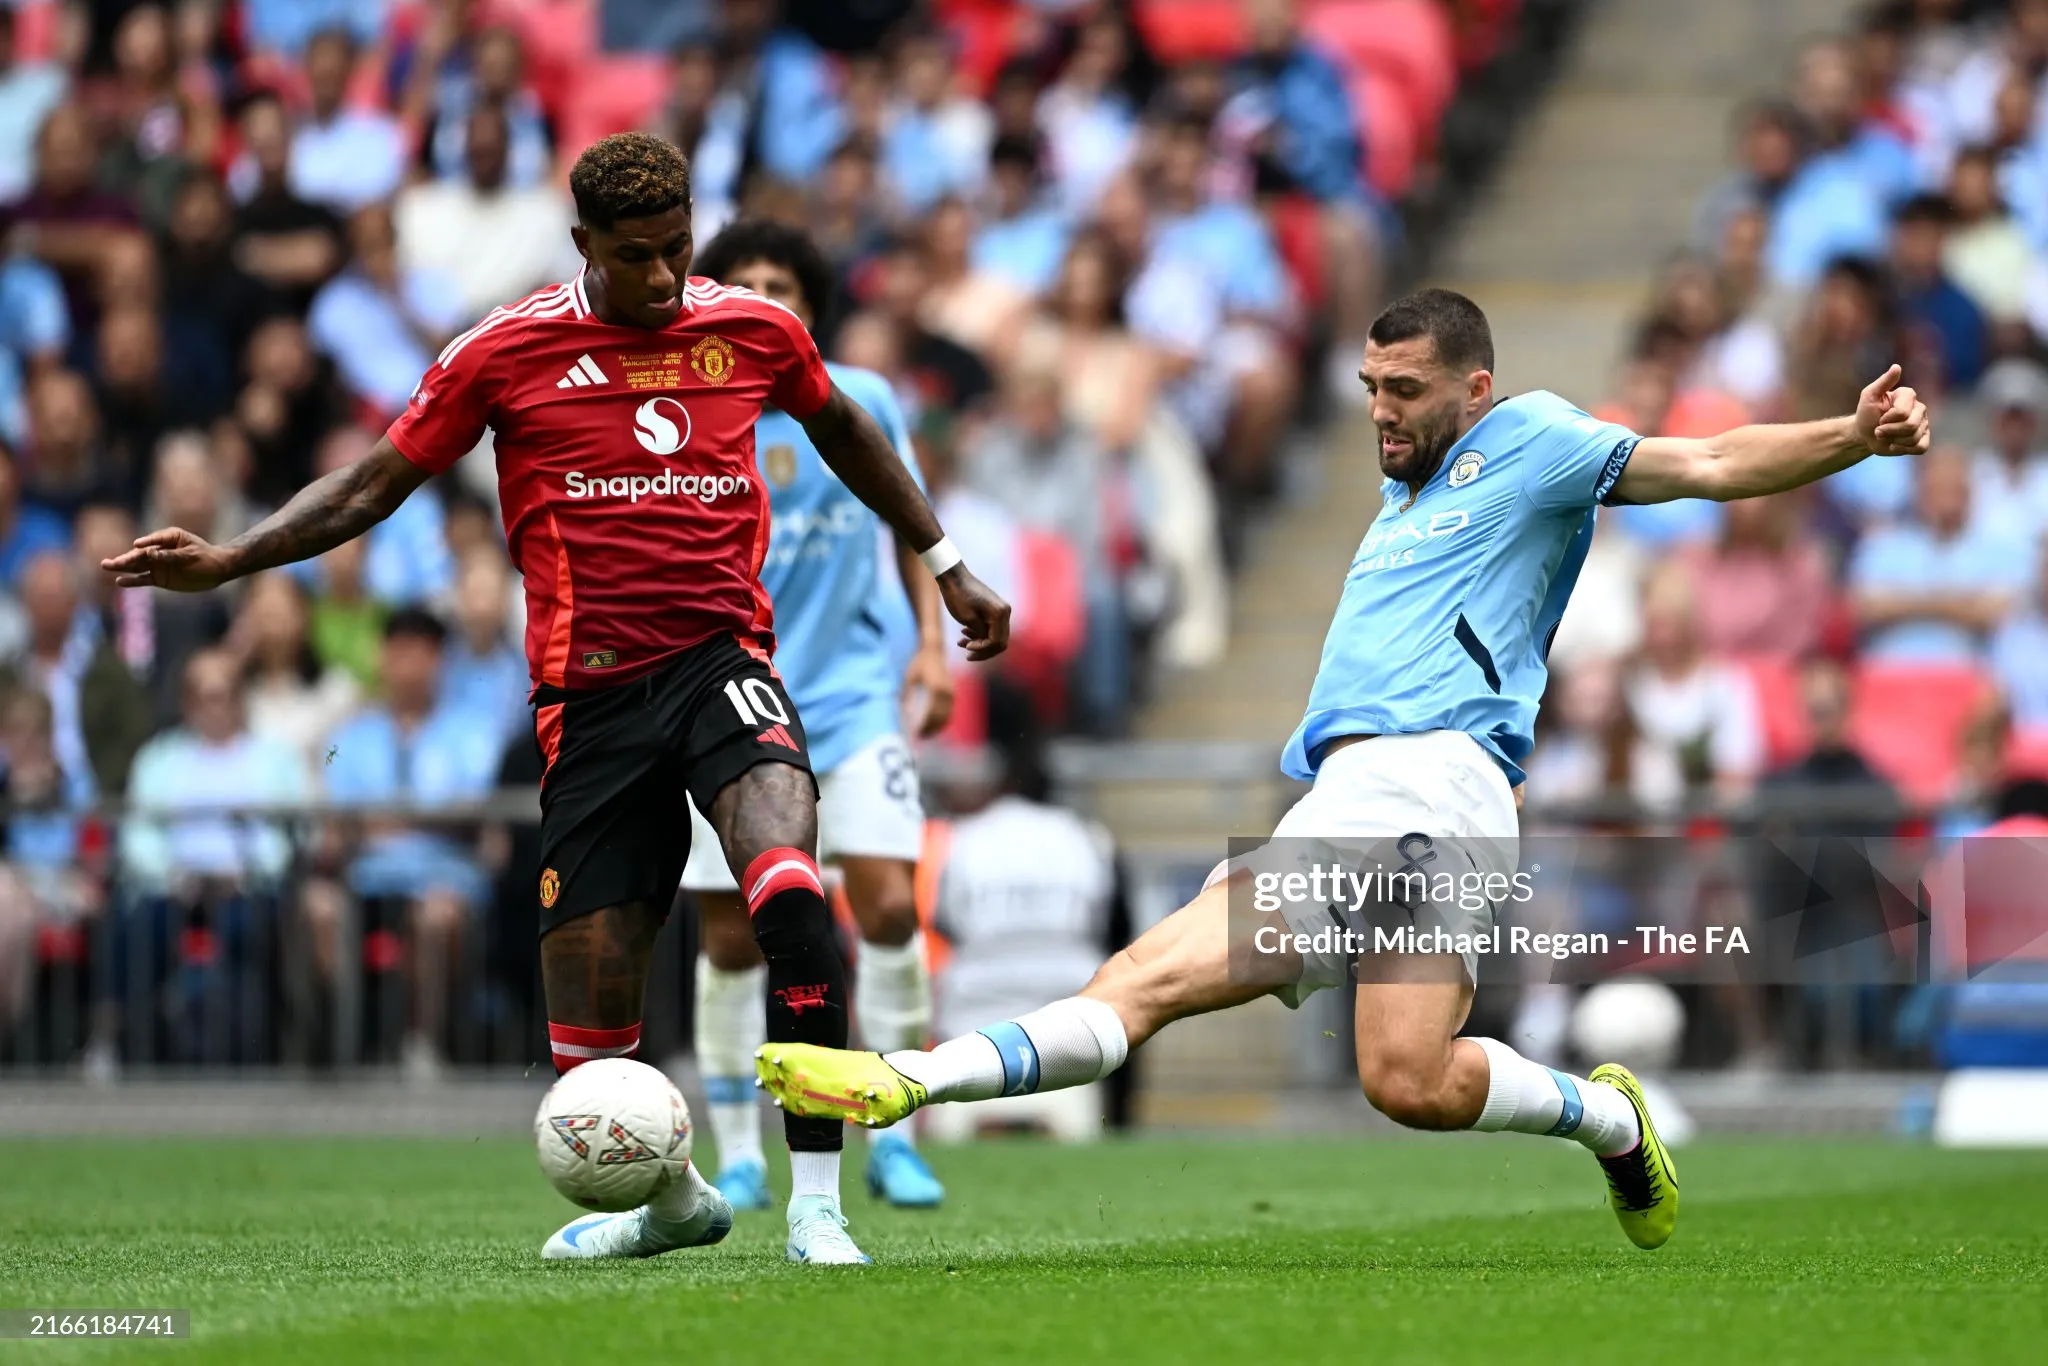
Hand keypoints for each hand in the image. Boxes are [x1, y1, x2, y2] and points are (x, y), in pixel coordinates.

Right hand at [101, 528, 236, 591]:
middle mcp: (159, 550)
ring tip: (106, 566)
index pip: (154, 540)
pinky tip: (119, 581)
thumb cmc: (207, 559)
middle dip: (125, 558)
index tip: (137, 545)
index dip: (145, 544)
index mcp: (169, 537)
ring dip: (122, 567)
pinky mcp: (159, 577)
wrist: (217, 571)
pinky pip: (143, 579)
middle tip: (109, 562)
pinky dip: (132, 581)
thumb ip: (171, 556)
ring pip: (137, 566)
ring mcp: (158, 564)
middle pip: (140, 554)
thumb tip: (151, 554)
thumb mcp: (191, 556)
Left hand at [899, 643, 956, 737]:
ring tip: (925, 735)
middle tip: (919, 738)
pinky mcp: (951, 693)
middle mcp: (945, 691)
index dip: (925, 724)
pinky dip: (942, 721)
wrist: (934, 651)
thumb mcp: (909, 678)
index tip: (916, 733)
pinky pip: (949, 711)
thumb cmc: (918, 664)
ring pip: (946, 715)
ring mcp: (950, 692)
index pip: (932, 712)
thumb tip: (906, 714)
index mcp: (935, 687)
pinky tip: (933, 727)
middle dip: (930, 728)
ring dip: (937, 727)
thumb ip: (908, 696)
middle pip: (940, 716)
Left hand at [937, 564, 1010, 661]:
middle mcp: (1005, 612)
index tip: (967, 648)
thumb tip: (989, 644)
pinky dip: (980, 634)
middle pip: (1000, 642)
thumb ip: (981, 634)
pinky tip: (964, 633)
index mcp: (1000, 613)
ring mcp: (1001, 610)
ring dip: (980, 643)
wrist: (953, 577)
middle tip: (967, 655)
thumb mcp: (968, 619)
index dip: (983, 649)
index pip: (997, 642)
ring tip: (961, 643)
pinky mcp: (994, 609)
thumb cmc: (958, 596)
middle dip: (983, 650)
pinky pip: (991, 628)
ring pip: (995, 636)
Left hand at [1855, 364, 1930, 456]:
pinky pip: (1921, 447)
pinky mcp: (1923, 438)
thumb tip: (1897, 367)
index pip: (1903, 412)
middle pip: (1910, 426)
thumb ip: (1883, 382)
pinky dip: (1904, 449)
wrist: (1865, 434)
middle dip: (1889, 431)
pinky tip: (1895, 444)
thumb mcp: (1869, 396)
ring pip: (1914, 438)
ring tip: (1886, 436)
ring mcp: (1923, 423)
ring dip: (1894, 440)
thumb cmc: (1866, 414)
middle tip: (1879, 430)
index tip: (1879, 418)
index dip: (1887, 419)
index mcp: (1908, 395)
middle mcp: (1919, 408)